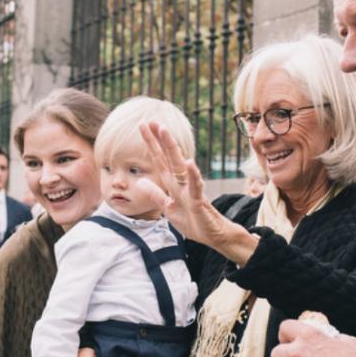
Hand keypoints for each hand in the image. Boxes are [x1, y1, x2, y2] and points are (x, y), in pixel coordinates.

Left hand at [138, 121, 230, 246]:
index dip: (151, 143)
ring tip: (165, 131)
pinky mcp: (199, 201)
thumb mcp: (168, 208)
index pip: (159, 160)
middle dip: (159, 140)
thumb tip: (141, 181)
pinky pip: (196, 187)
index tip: (143, 125)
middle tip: (151, 121)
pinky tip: (189, 162)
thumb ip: (155, 194)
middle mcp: (181, 182)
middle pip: (168, 157)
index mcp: (173, 184)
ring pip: (180, 166)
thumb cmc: (193, 221)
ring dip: (172, 149)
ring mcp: (191, 190)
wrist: (213, 235)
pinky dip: (193, 175)